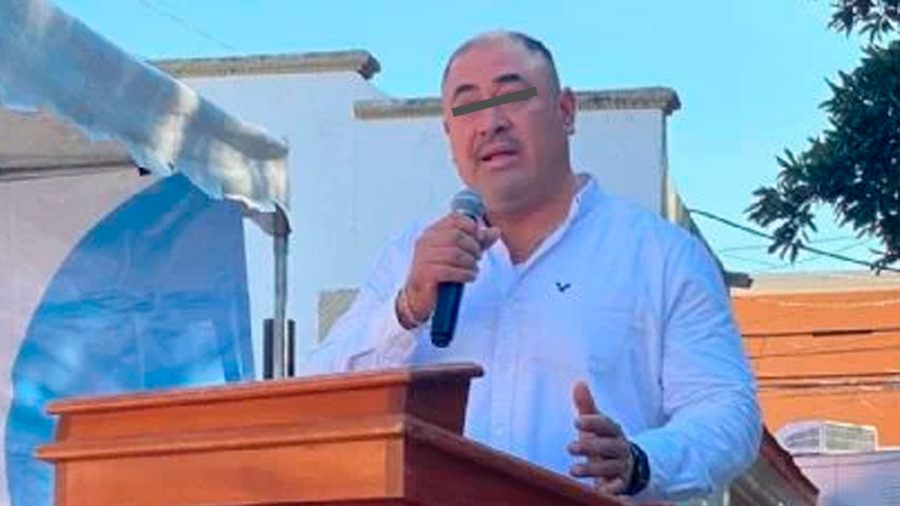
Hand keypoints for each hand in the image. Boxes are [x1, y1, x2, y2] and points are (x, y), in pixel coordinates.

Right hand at [400, 213, 499, 324]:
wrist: (420, 297)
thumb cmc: (440, 273)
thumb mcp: (460, 254)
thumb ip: (478, 242)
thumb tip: (496, 231)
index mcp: (432, 232)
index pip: (455, 218)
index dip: (472, 227)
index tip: (479, 240)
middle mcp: (425, 241)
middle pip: (457, 236)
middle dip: (473, 247)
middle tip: (478, 258)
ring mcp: (423, 257)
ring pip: (455, 254)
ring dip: (470, 263)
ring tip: (474, 270)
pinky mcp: (425, 274)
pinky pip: (450, 270)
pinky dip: (465, 274)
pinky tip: (470, 277)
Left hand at [568, 381, 633, 495]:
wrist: (627, 465)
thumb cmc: (604, 441)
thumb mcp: (596, 425)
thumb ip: (587, 406)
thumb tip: (578, 383)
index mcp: (613, 431)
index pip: (606, 424)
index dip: (593, 422)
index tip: (576, 420)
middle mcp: (620, 447)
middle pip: (608, 446)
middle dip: (590, 447)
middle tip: (570, 447)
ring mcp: (622, 466)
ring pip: (610, 467)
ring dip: (592, 469)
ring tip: (572, 470)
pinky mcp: (622, 483)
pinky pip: (618, 487)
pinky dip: (611, 490)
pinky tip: (599, 492)